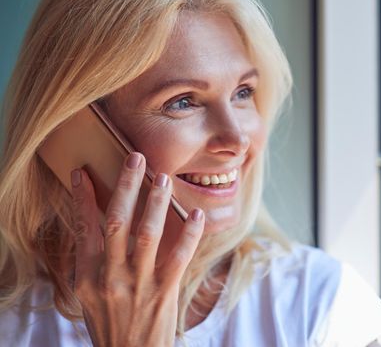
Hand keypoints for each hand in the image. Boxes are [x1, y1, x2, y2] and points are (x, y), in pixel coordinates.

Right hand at [69, 152, 203, 346]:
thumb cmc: (110, 324)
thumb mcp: (89, 295)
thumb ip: (94, 263)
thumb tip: (97, 226)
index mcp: (88, 276)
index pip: (84, 228)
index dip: (83, 197)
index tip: (83, 172)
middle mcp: (110, 276)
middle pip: (116, 221)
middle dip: (126, 187)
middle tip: (136, 158)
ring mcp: (138, 284)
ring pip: (147, 233)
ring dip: (155, 202)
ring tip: (163, 177)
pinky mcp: (165, 292)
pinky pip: (179, 256)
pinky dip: (189, 233)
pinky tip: (196, 214)